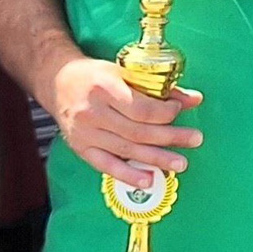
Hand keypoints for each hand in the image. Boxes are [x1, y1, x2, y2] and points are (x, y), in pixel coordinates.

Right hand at [50, 57, 201, 188]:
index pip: (141, 108)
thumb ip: (158, 87)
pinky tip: (149, 180)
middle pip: (138, 131)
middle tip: (195, 139)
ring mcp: (85, 133)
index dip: (165, 113)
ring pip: (127, 149)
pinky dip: (129, 175)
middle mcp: (92, 112)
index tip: (179, 111)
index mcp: (104, 87)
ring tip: (181, 163)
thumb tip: (193, 99)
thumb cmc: (94, 75)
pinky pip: (107, 166)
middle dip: (170, 137)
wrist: (57, 81)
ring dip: (157, 159)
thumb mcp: (124, 71)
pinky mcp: (81, 148)